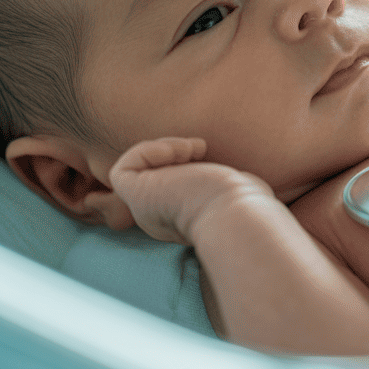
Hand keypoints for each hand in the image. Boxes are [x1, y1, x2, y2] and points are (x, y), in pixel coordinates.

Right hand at [108, 138, 274, 243]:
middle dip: (172, 151)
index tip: (205, 151)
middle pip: (149, 175)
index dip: (180, 161)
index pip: (166, 184)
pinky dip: (146, 152)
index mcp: (181, 221)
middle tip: (199, 148)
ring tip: (193, 149)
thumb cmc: (247, 206)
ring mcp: (145, 209)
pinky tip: (180, 153)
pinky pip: (121, 171)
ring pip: (135, 170)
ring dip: (163, 148)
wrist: (240, 216)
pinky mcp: (134, 197)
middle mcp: (159, 218)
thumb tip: (205, 157)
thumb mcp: (231, 187)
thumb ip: (214, 177)